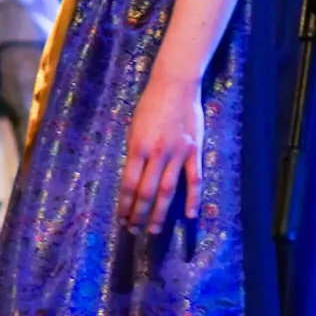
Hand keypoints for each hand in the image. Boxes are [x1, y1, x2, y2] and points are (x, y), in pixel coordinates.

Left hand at [119, 69, 203, 234]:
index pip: (129, 184)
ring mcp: (178, 154)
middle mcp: (157, 154)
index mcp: (138, 147)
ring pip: (168, 191)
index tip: (121, 219)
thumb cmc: (150, 105)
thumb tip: (133, 179)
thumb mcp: (134, 128)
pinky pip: (194, 179)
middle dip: (139, 214)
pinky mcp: (194, 151)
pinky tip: (191, 215)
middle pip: (147, 192)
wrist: (175, 85)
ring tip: (154, 230)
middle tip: (134, 230)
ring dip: (160, 213)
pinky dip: (193, 198)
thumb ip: (135, 154)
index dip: (124, 205)